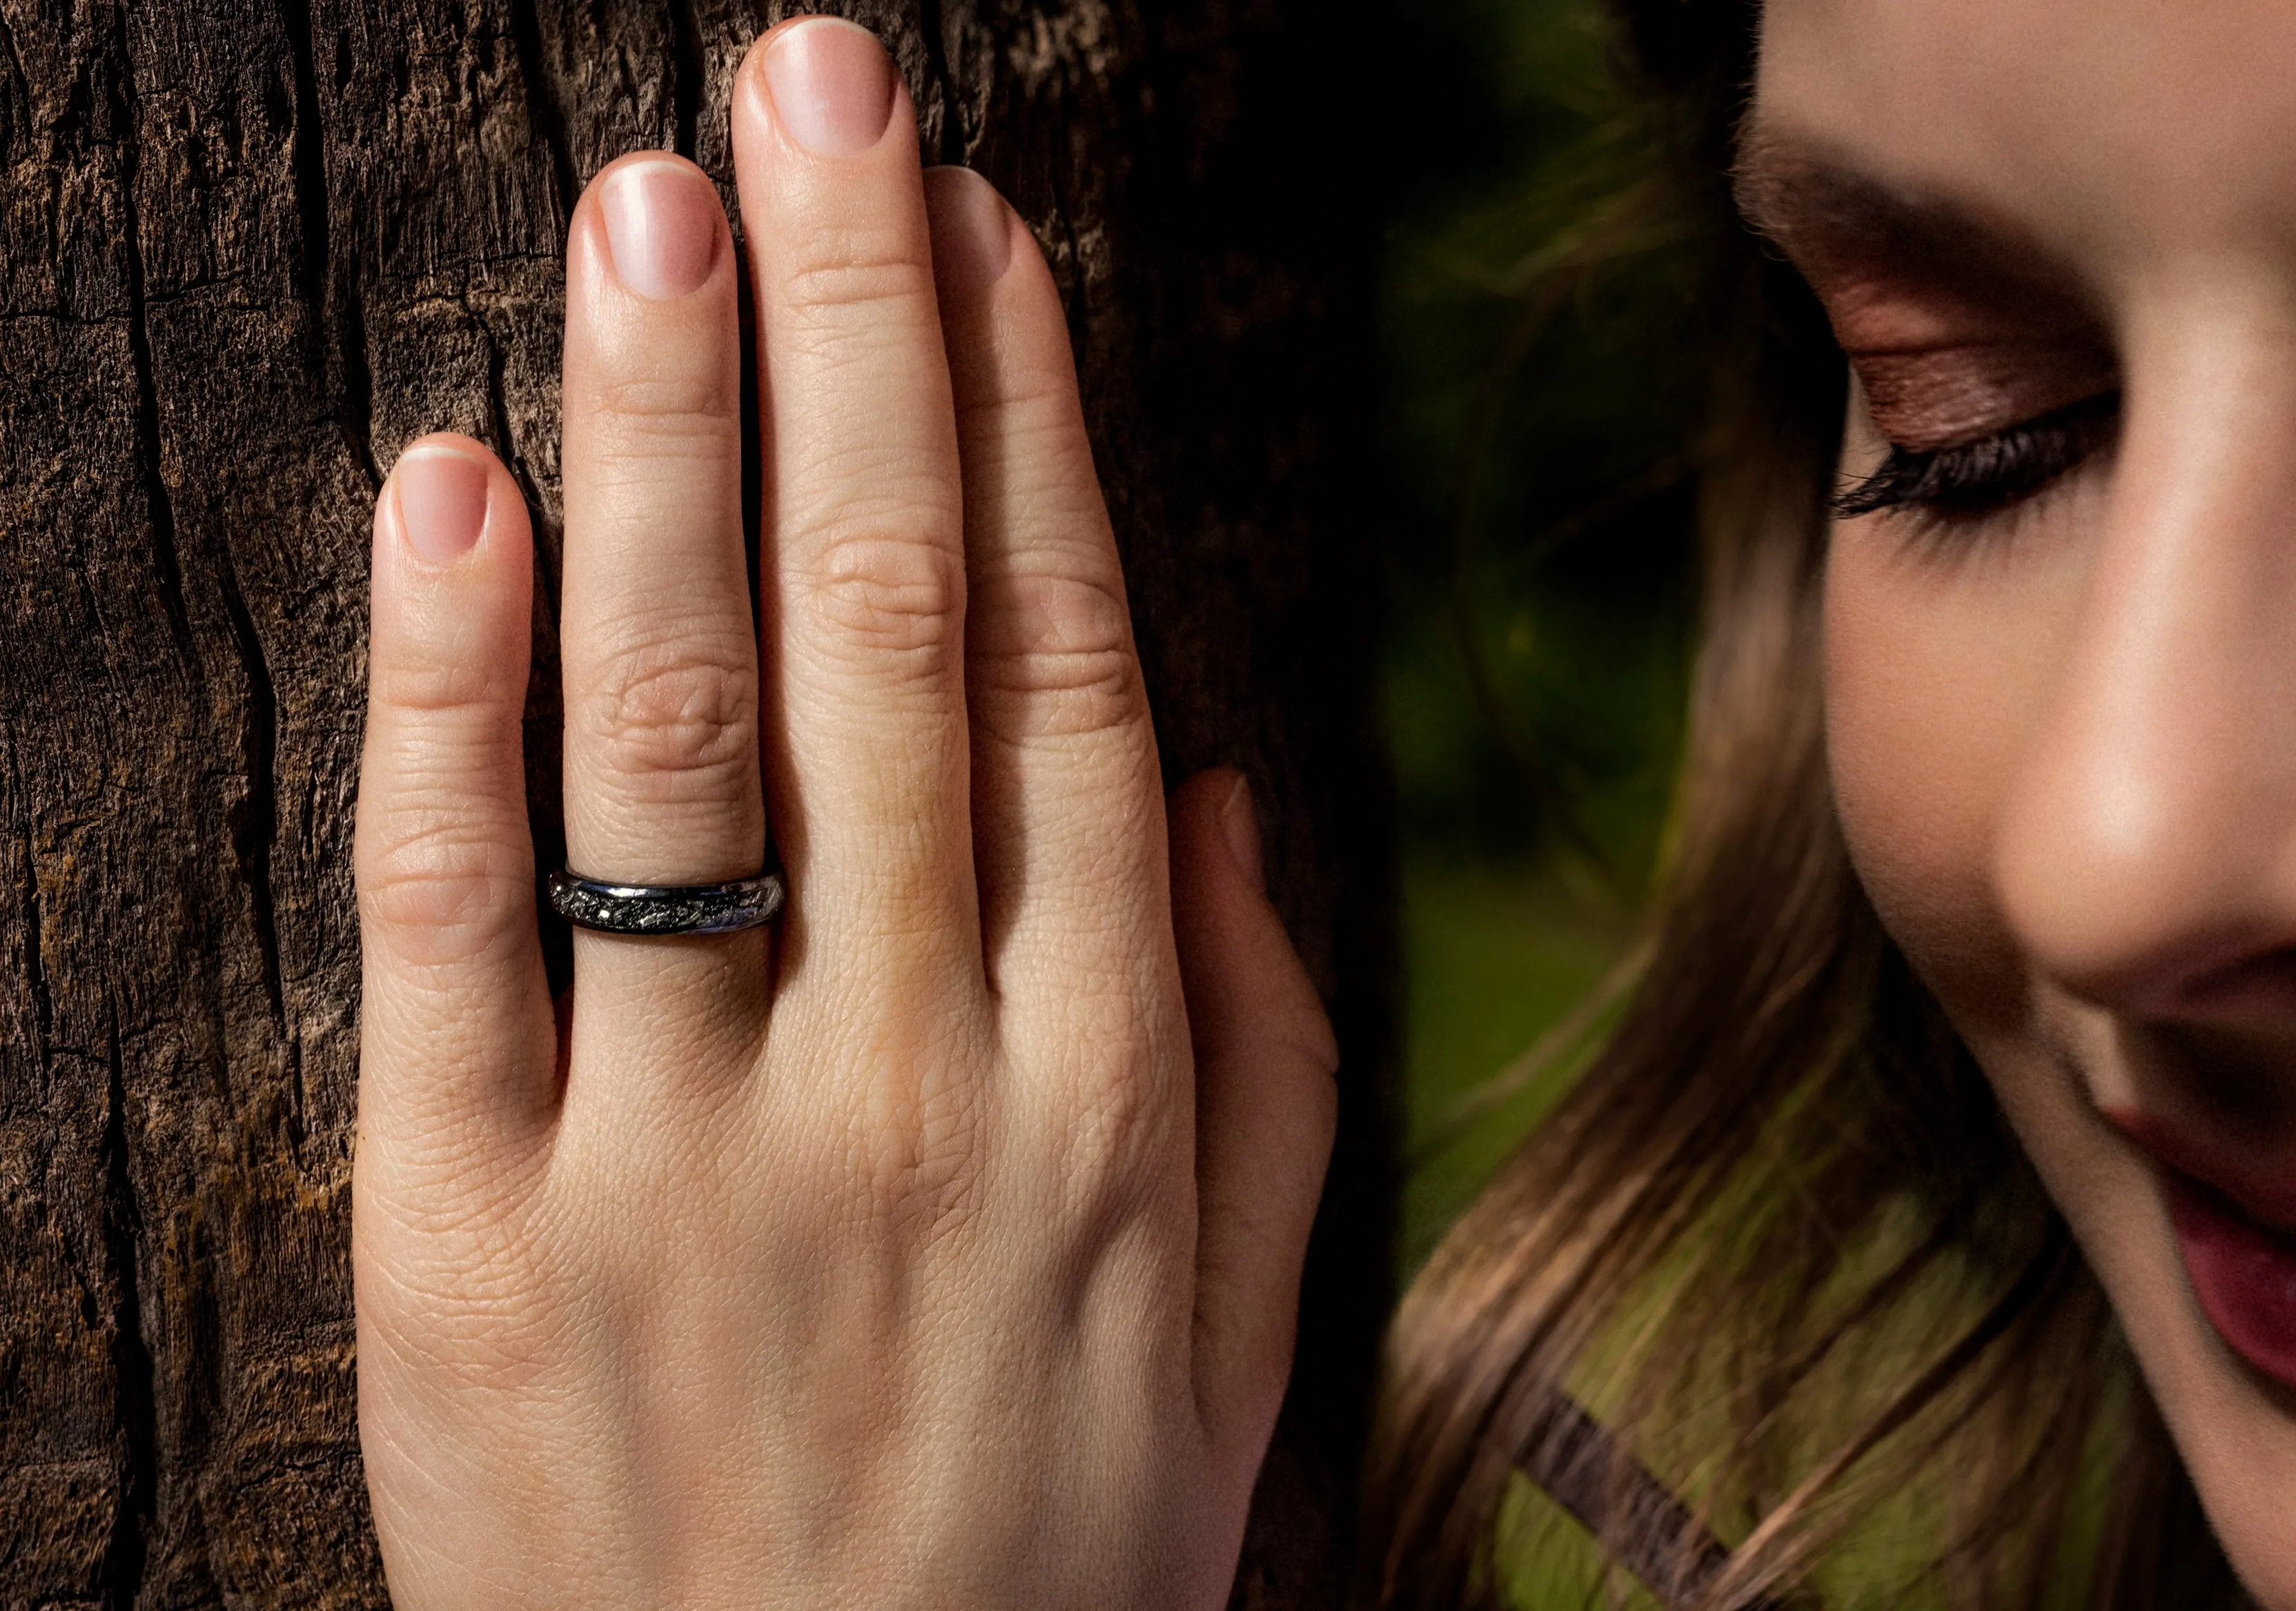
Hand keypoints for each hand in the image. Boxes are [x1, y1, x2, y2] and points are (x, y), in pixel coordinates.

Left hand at [348, 17, 1336, 1606]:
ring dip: (668, 436)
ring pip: (674, 728)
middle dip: (861, 332)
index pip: (1073, 679)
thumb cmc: (1044, 1555)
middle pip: (893, 637)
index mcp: (1102, 1095)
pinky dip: (446, 688)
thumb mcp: (1235, 1334)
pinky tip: (456, 477)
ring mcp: (675, 1157)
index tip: (985, 229)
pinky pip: (448, 924)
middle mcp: (906, 1083)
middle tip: (824, 85)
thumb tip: (1220, 786)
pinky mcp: (463, 1240)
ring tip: (656, 196)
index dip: (1034, 427)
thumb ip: (1253, 1052)